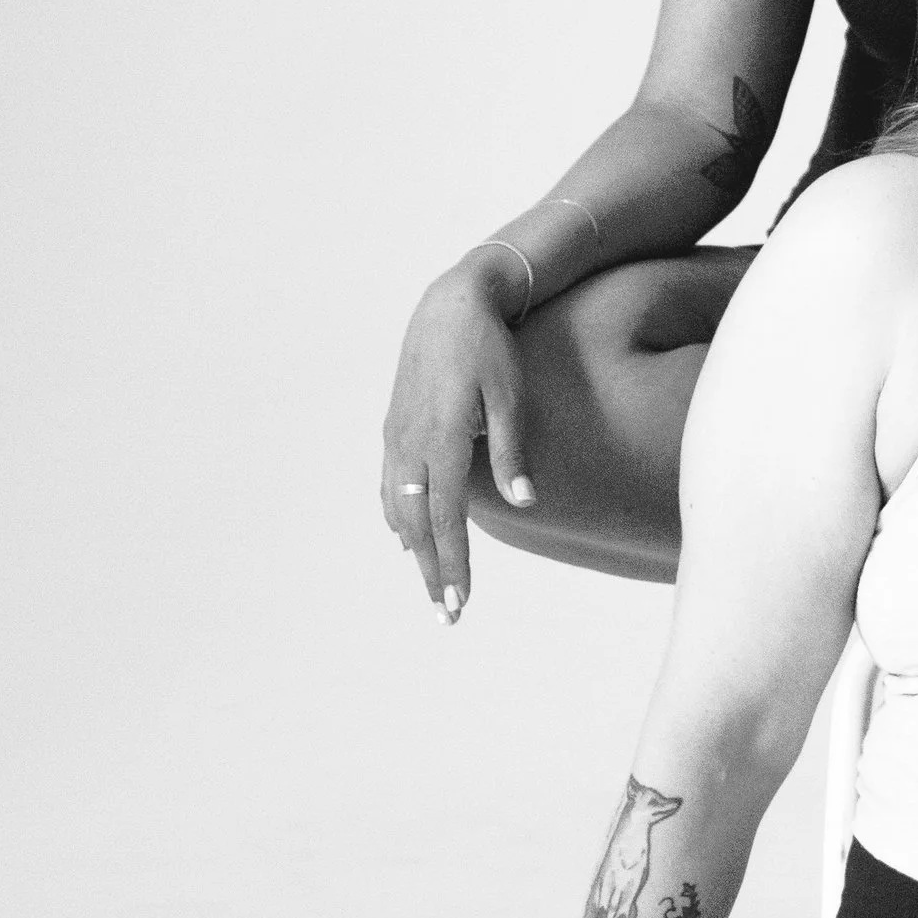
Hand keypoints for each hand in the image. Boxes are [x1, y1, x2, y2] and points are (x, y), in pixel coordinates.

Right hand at [380, 264, 535, 622]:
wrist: (450, 303)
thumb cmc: (489, 347)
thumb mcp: (510, 394)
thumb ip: (512, 450)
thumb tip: (526, 502)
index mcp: (441, 438)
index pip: (446, 518)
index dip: (452, 563)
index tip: (459, 602)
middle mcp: (411, 443)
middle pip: (418, 524)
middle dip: (432, 571)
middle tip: (447, 614)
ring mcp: (397, 435)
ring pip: (399, 508)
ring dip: (414, 549)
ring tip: (430, 583)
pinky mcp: (394, 426)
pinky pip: (390, 483)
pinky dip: (398, 515)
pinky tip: (404, 534)